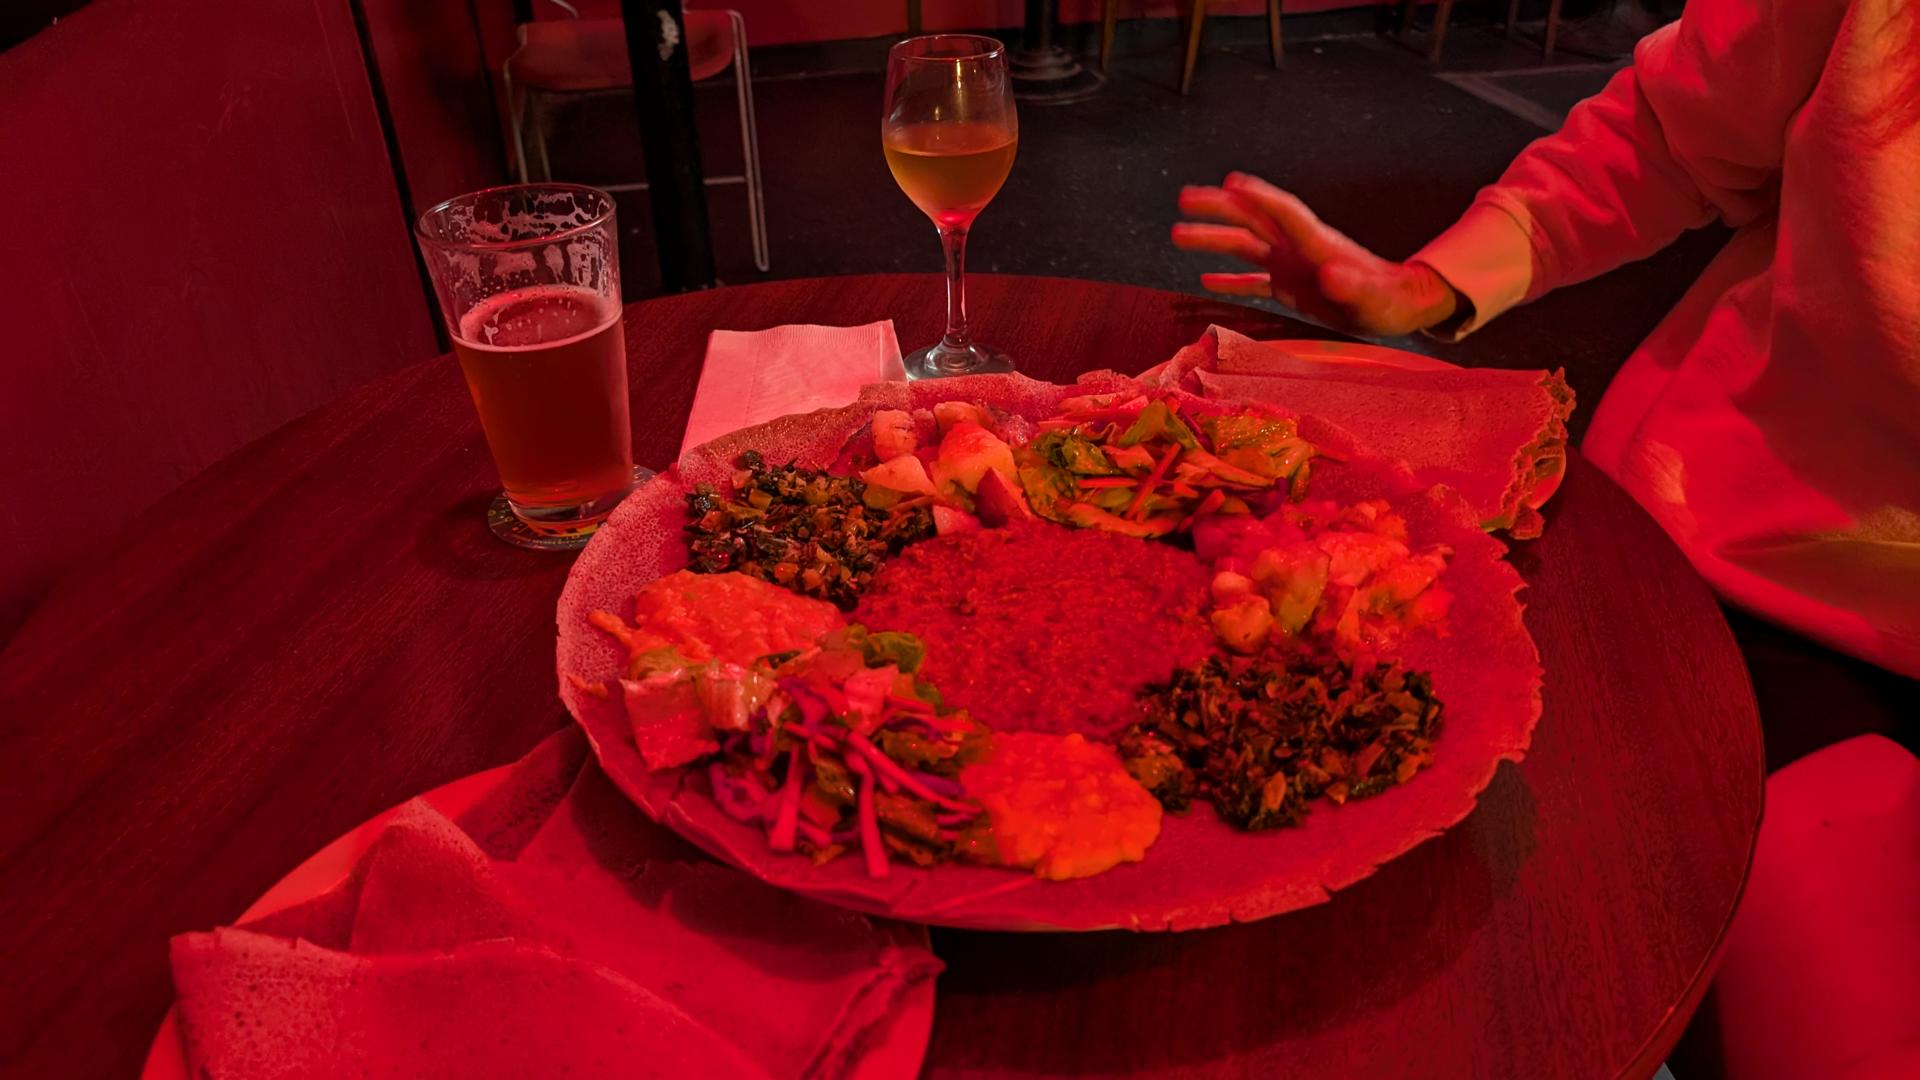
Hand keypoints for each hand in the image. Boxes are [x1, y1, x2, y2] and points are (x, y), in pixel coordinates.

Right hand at [1173, 172, 1460, 336]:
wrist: (1396, 305)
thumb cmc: (1387, 301)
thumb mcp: (1372, 297)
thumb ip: (1351, 285)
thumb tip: (1330, 273)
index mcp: (1317, 245)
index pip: (1283, 212)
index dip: (1259, 196)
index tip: (1230, 182)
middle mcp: (1298, 249)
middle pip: (1253, 220)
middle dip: (1219, 208)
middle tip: (1184, 198)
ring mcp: (1290, 265)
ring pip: (1244, 245)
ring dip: (1213, 239)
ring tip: (1177, 233)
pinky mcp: (1289, 286)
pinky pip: (1252, 280)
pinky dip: (1230, 280)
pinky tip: (1205, 279)